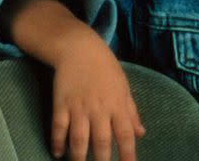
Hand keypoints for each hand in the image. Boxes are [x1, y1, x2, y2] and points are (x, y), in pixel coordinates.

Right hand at [50, 40, 145, 160]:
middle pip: (102, 141)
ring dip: (79, 157)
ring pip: (79, 139)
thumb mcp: (124, 87)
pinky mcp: (61, 104)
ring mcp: (79, 107)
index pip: (126, 134)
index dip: (128, 153)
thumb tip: (141, 133)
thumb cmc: (105, 68)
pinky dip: (57, 142)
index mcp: (118, 105)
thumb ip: (131, 112)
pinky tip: (57, 153)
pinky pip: (58, 128)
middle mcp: (99, 109)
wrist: (80, 49)